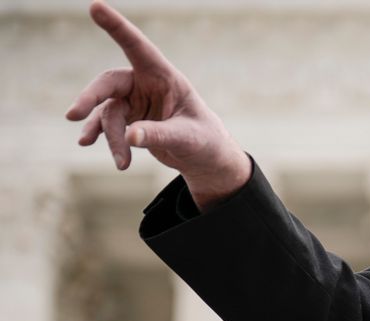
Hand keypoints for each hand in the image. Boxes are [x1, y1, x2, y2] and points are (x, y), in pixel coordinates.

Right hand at [66, 0, 249, 210]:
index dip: (117, 27)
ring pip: (108, 114)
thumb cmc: (204, 140)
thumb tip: (130, 136)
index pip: (138, 47)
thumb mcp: (187, 139)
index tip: (95, 6)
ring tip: (123, 163)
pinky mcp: (128, 119)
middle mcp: (146, 85)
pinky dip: (106, 141)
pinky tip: (103, 152)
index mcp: (165, 77)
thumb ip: (160, 135)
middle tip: (72, 114)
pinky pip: (107, 127)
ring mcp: (134, 102)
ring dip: (111, 137)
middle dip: (91, 98)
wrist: (204, 158)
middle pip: (109, 83)